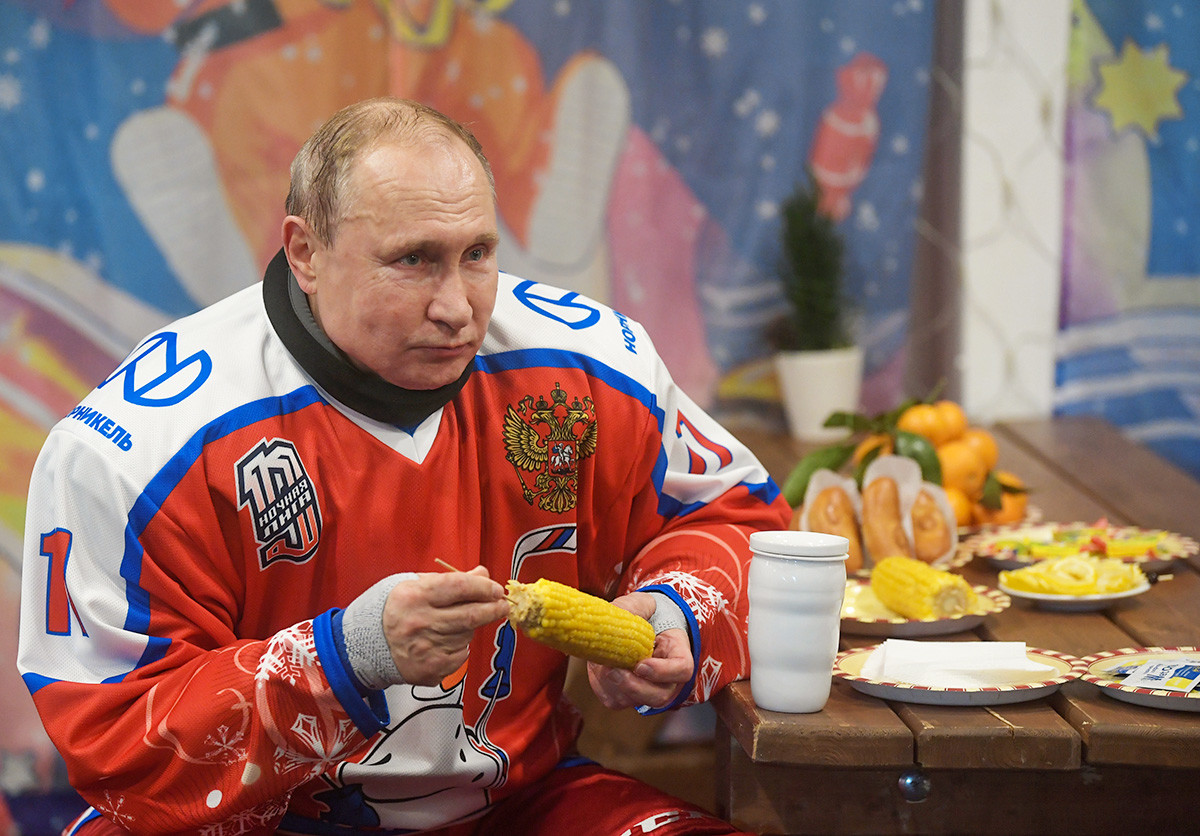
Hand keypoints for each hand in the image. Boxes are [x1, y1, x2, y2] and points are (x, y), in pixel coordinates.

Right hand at [381, 566, 508, 685]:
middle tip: (502, 605)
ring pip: (467, 635)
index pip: (460, 587)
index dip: (484, 587)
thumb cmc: (395, 609)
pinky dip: (460, 646)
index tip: (496, 589)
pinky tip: (446, 641)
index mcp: (415, 596)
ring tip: (458, 622)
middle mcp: (420, 622)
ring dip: (472, 628)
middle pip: (471, 616)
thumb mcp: (416, 584)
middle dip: (493, 609)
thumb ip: (452, 580)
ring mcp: (425, 648)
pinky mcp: (429, 669)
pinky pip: (460, 655)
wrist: (367, 644)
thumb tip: (482, 574)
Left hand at [586, 592, 693, 710]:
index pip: (682, 669)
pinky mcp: (626, 696)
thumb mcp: (641, 604)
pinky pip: (616, 701)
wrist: (628, 626)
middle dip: (634, 687)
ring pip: (635, 701)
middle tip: (613, 671)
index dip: (663, 672)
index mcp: (677, 652)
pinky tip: (598, 668)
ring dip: (614, 685)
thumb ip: (634, 607)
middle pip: (660, 696)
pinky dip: (603, 687)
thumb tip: (619, 615)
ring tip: (601, 664)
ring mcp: (648, 690)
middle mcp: (668, 678)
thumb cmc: (641, 614)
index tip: (640, 665)